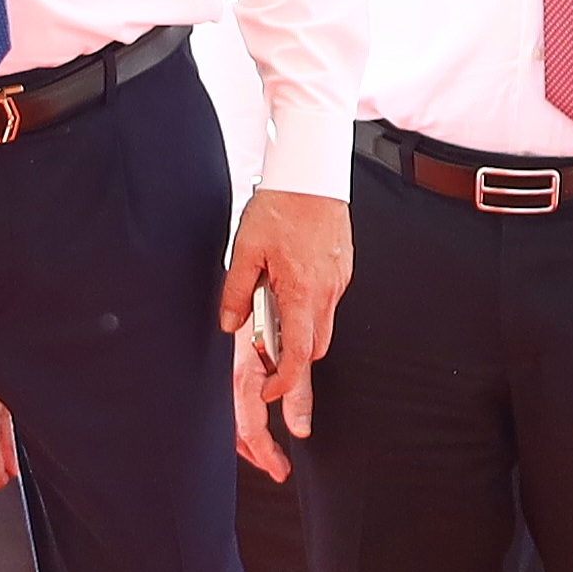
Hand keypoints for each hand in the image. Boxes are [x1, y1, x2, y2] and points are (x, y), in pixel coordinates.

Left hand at [222, 189, 353, 480]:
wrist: (312, 175)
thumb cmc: (280, 209)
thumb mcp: (244, 251)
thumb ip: (236, 293)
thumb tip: (230, 325)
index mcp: (301, 292)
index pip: (299, 354)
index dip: (285, 384)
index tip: (269, 396)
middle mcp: (326, 292)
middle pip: (315, 348)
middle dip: (294, 364)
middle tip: (268, 368)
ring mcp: (339, 282)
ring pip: (323, 327)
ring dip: (301, 336)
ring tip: (273, 324)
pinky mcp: (342, 271)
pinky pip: (327, 303)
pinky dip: (309, 312)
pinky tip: (289, 294)